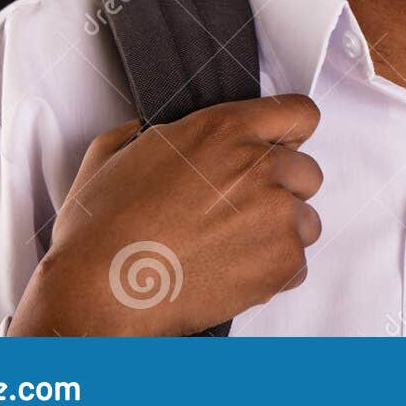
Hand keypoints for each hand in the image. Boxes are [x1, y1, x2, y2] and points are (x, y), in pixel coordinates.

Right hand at [9, 94, 322, 335]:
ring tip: (230, 250)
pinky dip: (273, 274)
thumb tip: (157, 133)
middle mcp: (257, 165)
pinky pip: (298, 264)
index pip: (298, 114)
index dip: (290, 136)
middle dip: (281, 192)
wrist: (100, 291)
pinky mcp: (281, 260)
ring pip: (306, 220)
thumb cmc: (102, 232)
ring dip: (279, 234)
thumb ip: (154, 132)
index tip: (283, 150)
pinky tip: (232, 274)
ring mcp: (274, 212)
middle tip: (240, 214)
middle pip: (306, 172)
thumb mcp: (115, 151)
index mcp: (224, 130)